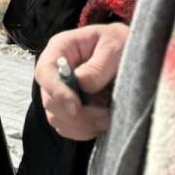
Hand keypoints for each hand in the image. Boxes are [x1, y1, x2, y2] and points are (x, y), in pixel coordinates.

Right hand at [35, 23, 128, 140]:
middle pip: (49, 100)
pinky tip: (102, 122)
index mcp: (61, 49)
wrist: (130, 50)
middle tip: (105, 115)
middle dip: (76, 114)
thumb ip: (98, 65)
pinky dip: (84, 131)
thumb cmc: (121, 42)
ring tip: (108, 118)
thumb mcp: (114, 46)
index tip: (76, 107)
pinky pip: (68, 127)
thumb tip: (81, 83)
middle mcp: (55, 71)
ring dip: (82, 125)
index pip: (44, 72)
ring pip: (56, 118)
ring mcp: (61, 90)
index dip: (57, 92)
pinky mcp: (70, 107)